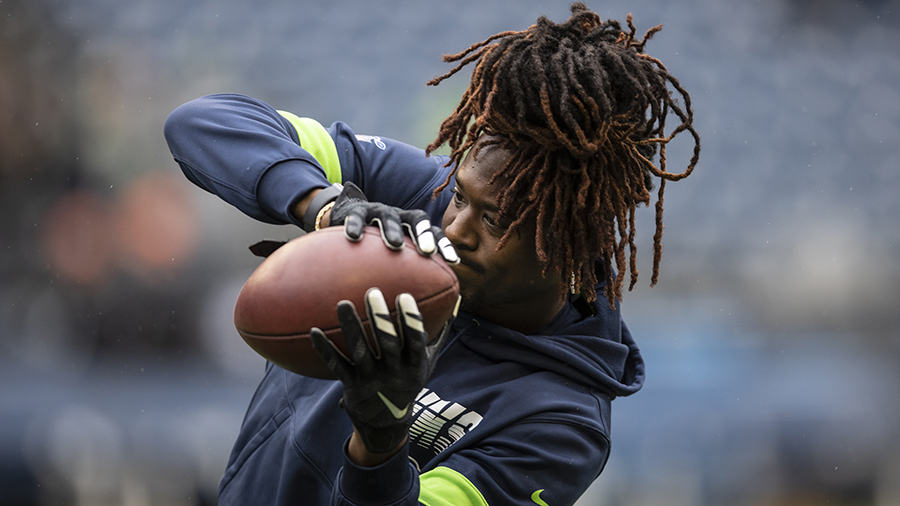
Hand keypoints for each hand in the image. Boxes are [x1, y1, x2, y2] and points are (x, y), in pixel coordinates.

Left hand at [310, 288, 456, 453]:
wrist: (386, 424)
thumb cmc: (408, 382)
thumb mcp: (427, 363)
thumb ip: (438, 334)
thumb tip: (454, 303)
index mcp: (414, 367)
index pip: (415, 341)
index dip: (410, 320)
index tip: (404, 296)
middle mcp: (394, 373)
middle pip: (387, 344)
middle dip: (380, 318)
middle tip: (372, 292)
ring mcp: (372, 380)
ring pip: (360, 351)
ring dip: (351, 327)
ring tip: (342, 303)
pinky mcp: (352, 386)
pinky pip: (338, 366)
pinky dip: (325, 350)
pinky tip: (314, 331)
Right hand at [328, 182, 458, 263]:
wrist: (348, 214)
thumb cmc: (376, 245)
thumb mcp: (394, 255)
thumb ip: (407, 272)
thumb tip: (424, 304)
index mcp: (412, 227)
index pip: (434, 233)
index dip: (444, 245)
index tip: (454, 262)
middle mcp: (400, 216)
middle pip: (417, 219)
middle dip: (424, 234)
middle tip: (427, 251)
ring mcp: (379, 211)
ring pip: (389, 217)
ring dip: (393, 229)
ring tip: (395, 245)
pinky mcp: (357, 210)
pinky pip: (357, 216)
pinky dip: (356, 224)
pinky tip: (354, 237)